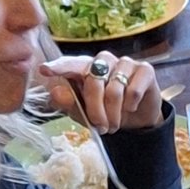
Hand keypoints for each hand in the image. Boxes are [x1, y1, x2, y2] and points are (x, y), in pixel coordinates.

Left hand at [41, 54, 164, 132]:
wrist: (137, 120)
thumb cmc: (106, 112)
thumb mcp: (84, 112)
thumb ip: (69, 102)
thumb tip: (55, 92)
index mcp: (85, 68)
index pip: (70, 64)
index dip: (58, 67)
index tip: (44, 70)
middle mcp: (104, 60)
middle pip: (94, 81)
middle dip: (95, 110)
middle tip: (100, 128)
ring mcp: (125, 63)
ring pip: (115, 89)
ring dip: (114, 113)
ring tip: (114, 125)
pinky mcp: (145, 70)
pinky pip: (134, 90)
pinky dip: (131, 105)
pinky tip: (131, 108)